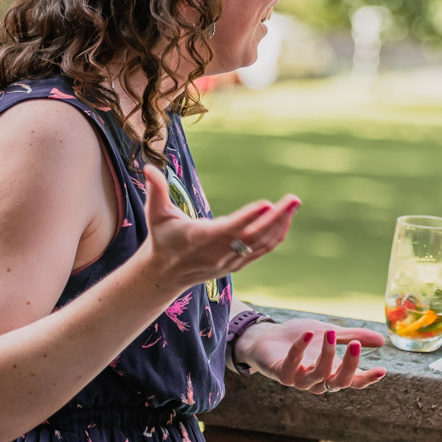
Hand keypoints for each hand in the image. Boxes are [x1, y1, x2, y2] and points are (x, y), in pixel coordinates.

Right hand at [139, 164, 299, 290]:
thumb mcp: (155, 214)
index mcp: (201, 238)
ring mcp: (230, 261)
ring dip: (281, 225)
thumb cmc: (162, 239)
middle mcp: (219, 252)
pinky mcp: (237, 265)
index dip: (248, 218)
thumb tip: (148, 168)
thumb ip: (156, 191)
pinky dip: (276, 236)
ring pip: (262, 245)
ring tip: (294, 205)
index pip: (229, 228)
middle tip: (294, 199)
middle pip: (253, 236)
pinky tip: (286, 220)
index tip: (266, 204)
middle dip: (276, 218)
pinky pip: (262, 251)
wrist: (166, 273)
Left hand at [235, 318, 387, 393]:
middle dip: (349, 364)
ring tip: (329, 332)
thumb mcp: (330, 333)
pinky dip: (300, 349)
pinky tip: (308, 334)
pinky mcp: (281, 374)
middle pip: (339, 382)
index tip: (382, 370)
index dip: (368, 378)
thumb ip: (353, 336)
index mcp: (332, 373)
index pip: (354, 382)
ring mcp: (299, 380)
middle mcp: (318, 381)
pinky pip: (292, 365)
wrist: (267, 337)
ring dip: (326, 353)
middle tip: (355, 344)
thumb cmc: (301, 338)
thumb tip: (382, 340)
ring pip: (318, 375)